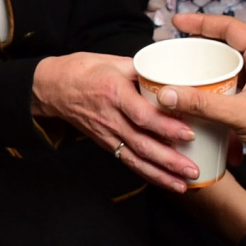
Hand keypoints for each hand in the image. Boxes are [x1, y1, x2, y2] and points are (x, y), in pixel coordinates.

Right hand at [32, 51, 199, 191]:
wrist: (53, 87)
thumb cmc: (84, 70)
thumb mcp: (114, 61)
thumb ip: (144, 69)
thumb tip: (173, 74)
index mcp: (114, 92)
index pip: (142, 115)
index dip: (166, 127)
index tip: (189, 134)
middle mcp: (110, 117)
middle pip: (142, 144)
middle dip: (169, 161)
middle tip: (193, 171)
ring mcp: (107, 134)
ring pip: (135, 158)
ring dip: (161, 175)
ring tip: (184, 185)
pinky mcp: (106, 143)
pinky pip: (128, 160)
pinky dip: (148, 173)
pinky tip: (166, 181)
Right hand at [159, 13, 245, 190]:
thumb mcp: (241, 114)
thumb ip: (203, 103)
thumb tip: (169, 93)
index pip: (230, 28)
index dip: (201, 22)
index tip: (178, 22)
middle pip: (226, 51)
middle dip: (200, 55)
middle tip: (176, 57)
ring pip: (227, 75)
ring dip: (206, 82)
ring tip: (182, 86)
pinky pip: (230, 96)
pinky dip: (215, 103)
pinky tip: (200, 115)